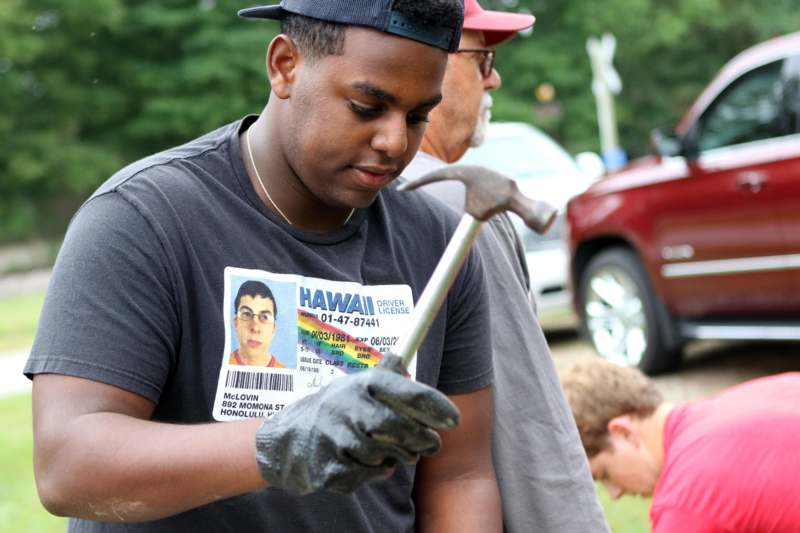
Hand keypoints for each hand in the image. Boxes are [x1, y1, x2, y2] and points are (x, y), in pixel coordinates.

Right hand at [255, 353, 459, 494]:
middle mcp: (346, 406)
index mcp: (360, 384)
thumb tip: (402, 357)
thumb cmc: (337, 408)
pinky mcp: (329, 467)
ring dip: (397, 457)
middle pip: (398, 427)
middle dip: (422, 439)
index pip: (404, 391)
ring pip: (385, 454)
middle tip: (431, 444)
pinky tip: (368, 462)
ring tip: (393, 450)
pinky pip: (367, 474)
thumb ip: (385, 374)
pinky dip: (375, 471)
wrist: (290, 439)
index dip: (433, 405)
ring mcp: (335, 437)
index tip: (453, 419)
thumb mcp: (358, 384)